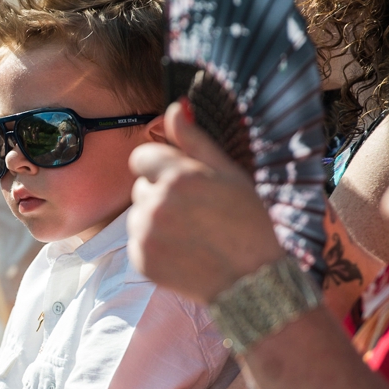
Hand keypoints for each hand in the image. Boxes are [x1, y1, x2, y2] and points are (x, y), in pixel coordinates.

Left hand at [127, 100, 283, 303]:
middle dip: (159, 194)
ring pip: (136, 215)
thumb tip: (175, 108)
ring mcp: (146, 234)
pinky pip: (136, 243)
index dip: (161, 167)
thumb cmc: (248, 222)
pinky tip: (183, 251)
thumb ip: (195, 140)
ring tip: (190, 233)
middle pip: (139, 187)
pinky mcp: (141, 261)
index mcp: (177, 176)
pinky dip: (153, 246)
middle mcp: (156, 203)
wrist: (253, 280)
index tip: (180, 181)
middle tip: (194, 212)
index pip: (141, 157)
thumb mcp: (228, 173)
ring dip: (155, 221)